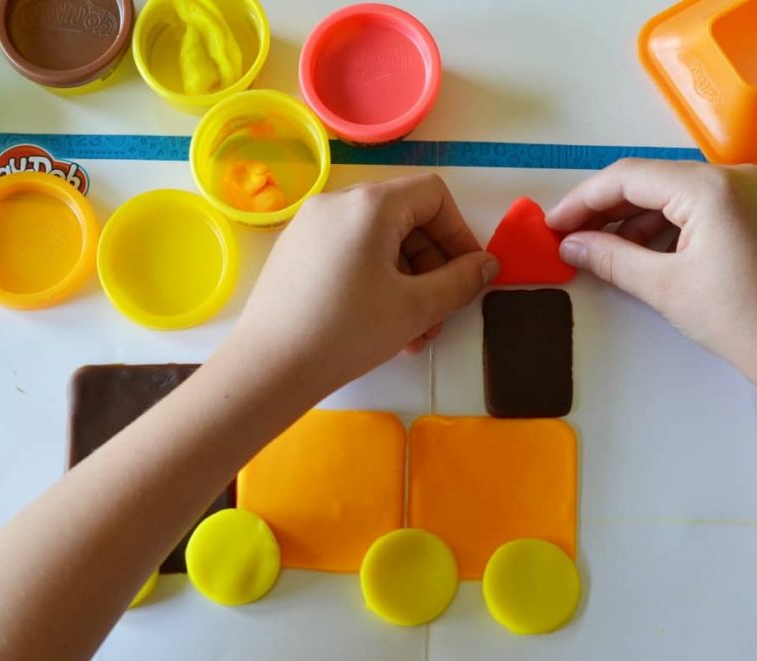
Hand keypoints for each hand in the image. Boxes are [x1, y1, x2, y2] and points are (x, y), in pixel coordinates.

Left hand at [231, 173, 498, 394]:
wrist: (269, 368)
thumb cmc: (347, 332)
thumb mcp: (415, 308)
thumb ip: (460, 281)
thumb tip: (488, 265)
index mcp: (369, 204)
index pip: (433, 195)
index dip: (460, 233)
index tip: (468, 276)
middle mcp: (337, 202)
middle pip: (405, 218)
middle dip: (432, 265)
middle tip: (440, 313)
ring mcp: (309, 226)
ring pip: (377, 241)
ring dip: (406, 281)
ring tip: (412, 332)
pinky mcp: (294, 252)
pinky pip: (349, 253)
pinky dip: (374, 281)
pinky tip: (379, 325)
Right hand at [549, 159, 756, 385]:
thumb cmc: (738, 318)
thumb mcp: (663, 286)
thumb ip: (609, 257)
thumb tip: (569, 244)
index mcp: (710, 187)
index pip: (628, 177)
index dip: (582, 200)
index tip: (552, 225)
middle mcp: (732, 176)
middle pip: (648, 180)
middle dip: (604, 209)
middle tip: (568, 237)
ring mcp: (747, 192)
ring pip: (669, 194)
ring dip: (630, 220)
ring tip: (598, 252)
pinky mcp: (752, 212)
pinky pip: (693, 206)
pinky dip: (661, 226)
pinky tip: (637, 254)